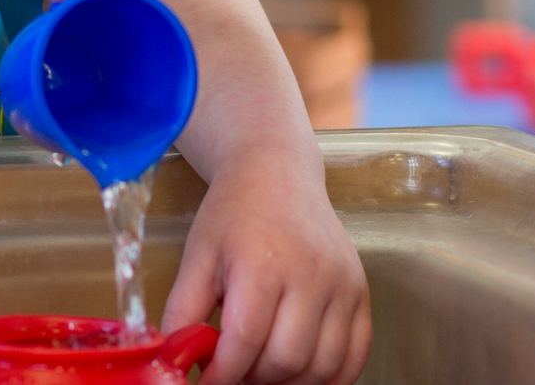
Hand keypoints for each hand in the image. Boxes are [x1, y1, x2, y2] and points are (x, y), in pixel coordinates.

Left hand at [161, 144, 370, 384]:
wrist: (278, 170)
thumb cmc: (235, 211)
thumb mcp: (198, 256)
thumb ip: (183, 313)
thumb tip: (174, 362)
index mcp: (263, 261)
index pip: (245, 341)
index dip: (221, 375)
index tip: (207, 382)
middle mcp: (311, 273)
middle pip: (285, 361)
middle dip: (253, 378)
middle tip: (234, 368)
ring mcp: (342, 283)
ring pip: (322, 367)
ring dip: (288, 381)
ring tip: (262, 365)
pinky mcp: (360, 290)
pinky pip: (354, 357)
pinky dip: (329, 377)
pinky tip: (300, 368)